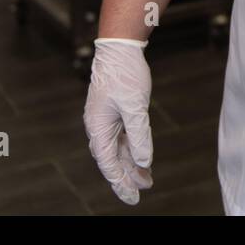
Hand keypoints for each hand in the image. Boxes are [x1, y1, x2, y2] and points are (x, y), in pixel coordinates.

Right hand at [84, 38, 154, 204]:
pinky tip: (143, 158)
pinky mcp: (116, 112)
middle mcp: (99, 127)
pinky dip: (133, 148)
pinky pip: (123, 137)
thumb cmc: (125, 75)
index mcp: (98, 127)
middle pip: (112, 159)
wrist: (120, 48)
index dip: (120, 181)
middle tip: (140, 194)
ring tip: (147, 180)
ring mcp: (107, 120)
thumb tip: (144, 162)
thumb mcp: (135, 106)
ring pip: (119, 149)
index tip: (132, 197)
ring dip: (132, 164)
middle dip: (126, 178)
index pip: (108, 162)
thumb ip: (140, 134)